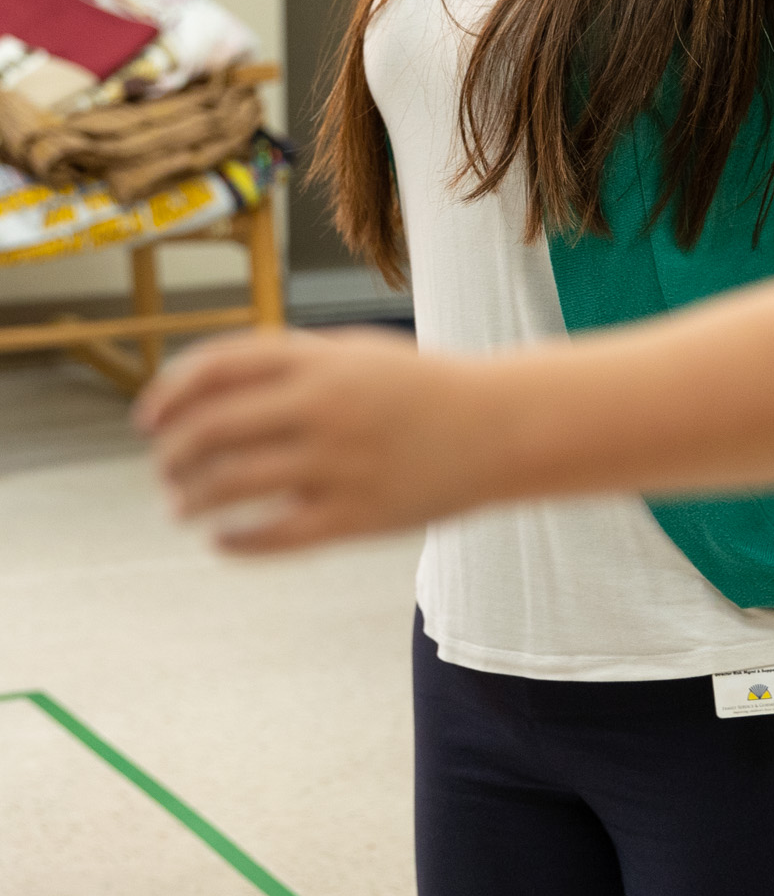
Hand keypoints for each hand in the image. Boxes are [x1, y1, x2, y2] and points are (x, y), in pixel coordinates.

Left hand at [137, 330, 521, 551]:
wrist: (504, 427)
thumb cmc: (424, 390)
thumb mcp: (358, 354)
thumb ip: (289, 362)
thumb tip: (204, 387)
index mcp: (323, 362)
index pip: (216, 368)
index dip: (169, 393)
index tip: (148, 421)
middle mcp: (325, 408)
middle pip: (210, 430)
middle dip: (172, 455)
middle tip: (166, 470)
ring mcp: (341, 464)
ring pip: (231, 486)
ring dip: (191, 499)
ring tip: (182, 507)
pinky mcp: (358, 516)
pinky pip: (274, 536)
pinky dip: (234, 542)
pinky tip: (222, 539)